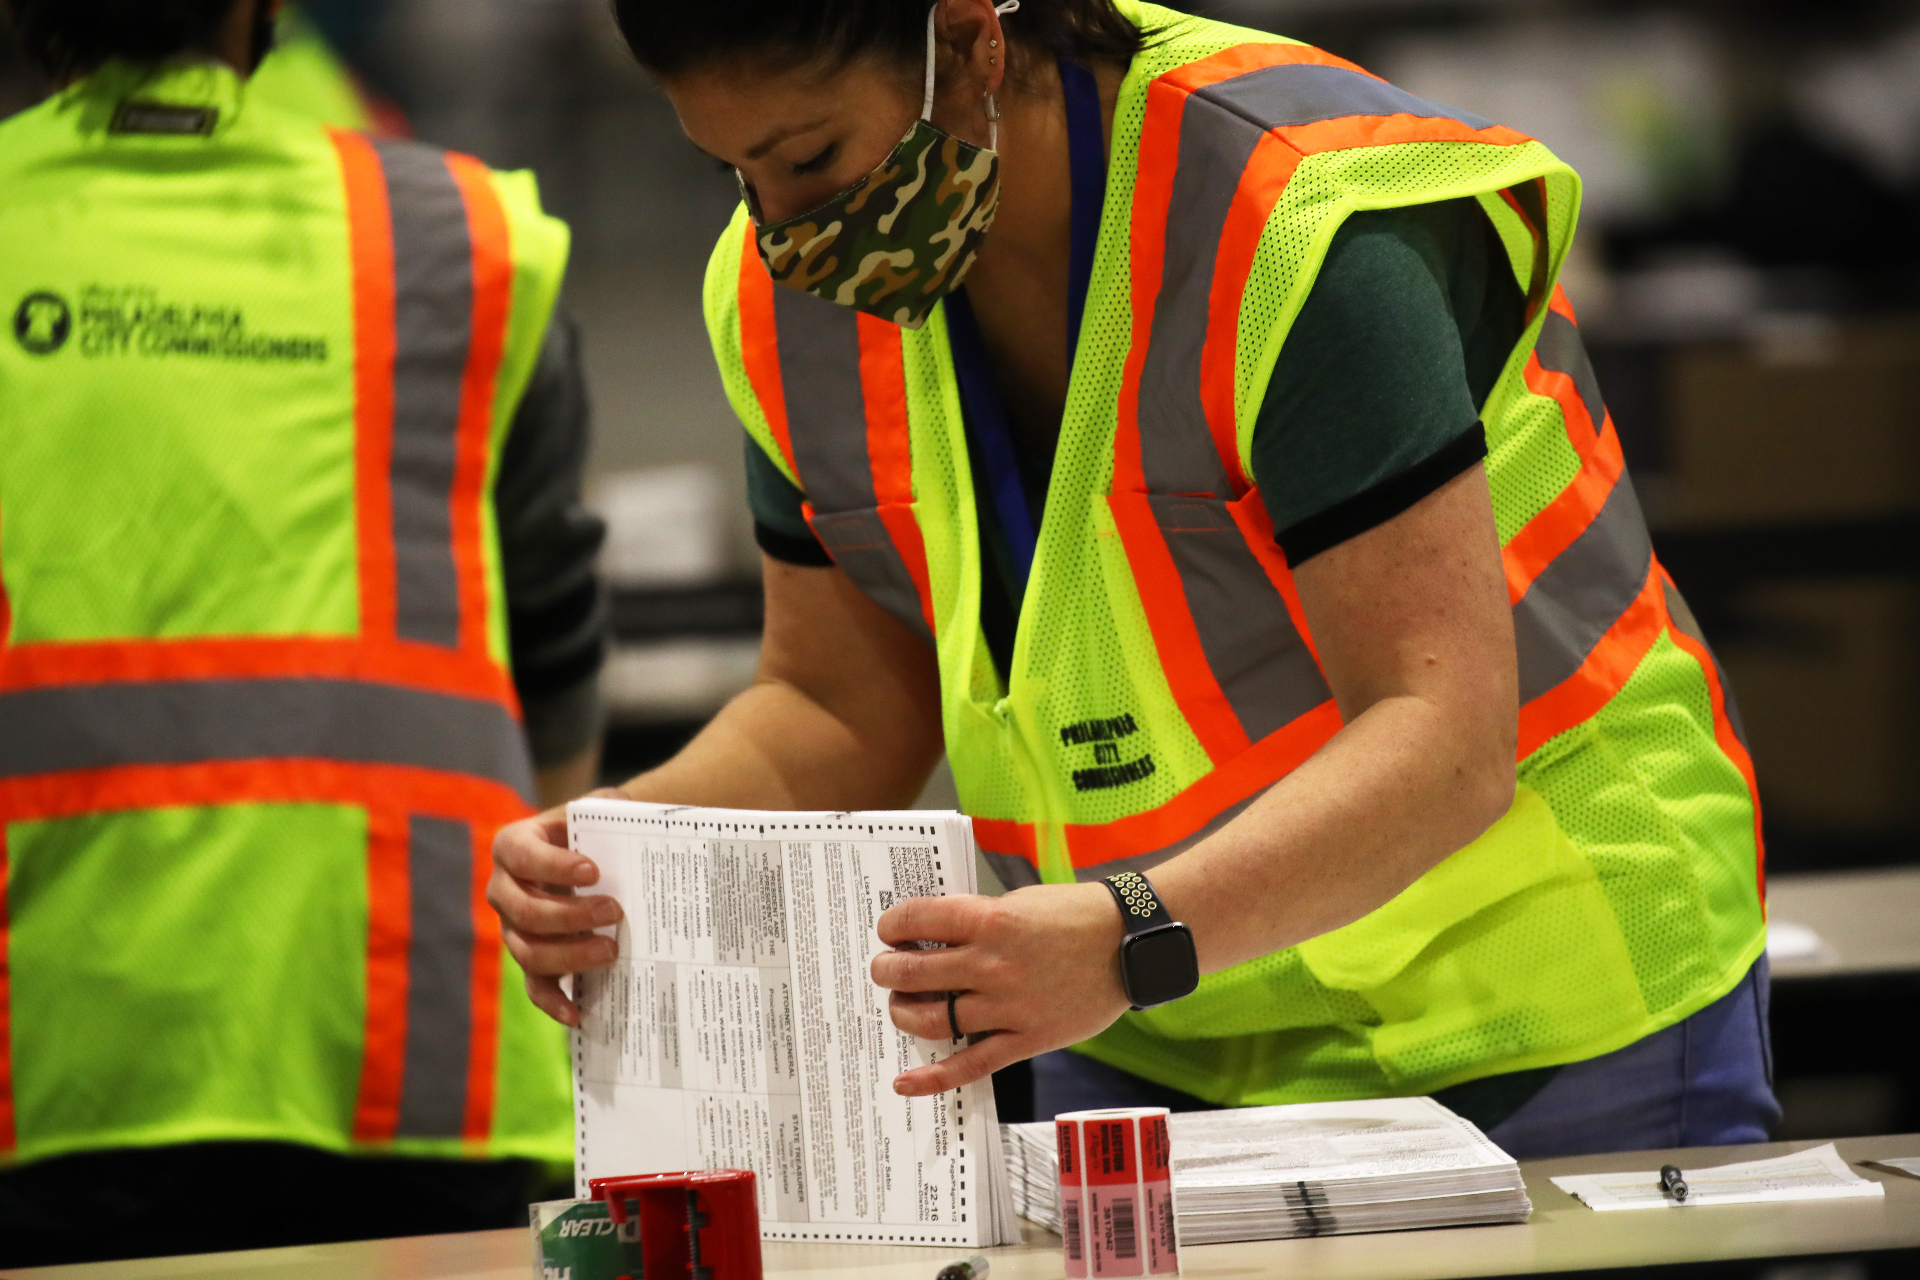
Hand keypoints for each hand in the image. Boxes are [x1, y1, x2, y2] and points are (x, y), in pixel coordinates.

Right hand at [487, 791, 624, 1026]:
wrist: (592, 854)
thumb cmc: (594, 830)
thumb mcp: (600, 808)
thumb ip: (612, 809)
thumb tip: (641, 821)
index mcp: (513, 846)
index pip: (523, 857)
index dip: (554, 866)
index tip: (593, 871)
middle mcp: (503, 889)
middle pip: (524, 911)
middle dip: (569, 915)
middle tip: (615, 912)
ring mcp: (513, 928)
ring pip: (527, 951)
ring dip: (569, 956)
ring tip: (611, 951)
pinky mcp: (530, 958)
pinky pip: (534, 985)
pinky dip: (552, 1002)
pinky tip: (578, 1013)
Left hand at [869, 882, 1129, 1095]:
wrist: (1131, 943)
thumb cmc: (1076, 916)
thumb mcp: (1020, 901)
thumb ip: (977, 920)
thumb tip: (932, 937)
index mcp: (991, 919)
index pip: (918, 921)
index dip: (892, 925)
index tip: (889, 930)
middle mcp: (994, 964)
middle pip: (913, 972)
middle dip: (887, 970)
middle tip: (884, 969)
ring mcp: (1009, 1005)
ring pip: (931, 1019)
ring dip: (902, 1012)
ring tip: (900, 1004)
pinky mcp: (1027, 1038)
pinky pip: (970, 1063)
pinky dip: (934, 1078)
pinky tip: (905, 1083)